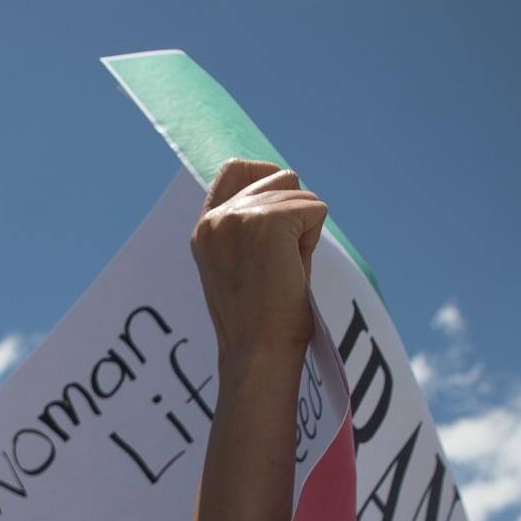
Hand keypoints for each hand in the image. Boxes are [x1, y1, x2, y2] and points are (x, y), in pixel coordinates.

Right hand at [190, 158, 330, 367]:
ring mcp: (240, 216)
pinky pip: (315, 209)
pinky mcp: (269, 221)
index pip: (235, 169)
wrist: (257, 351)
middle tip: (281, 261)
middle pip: (279, 177)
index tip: (280, 211)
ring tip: (285, 269)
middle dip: (294, 211)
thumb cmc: (257, 320)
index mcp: (206, 229)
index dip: (266, 178)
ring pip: (300, 193)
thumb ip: (251, 226)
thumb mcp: (240, 263)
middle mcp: (217, 218)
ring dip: (304, 228)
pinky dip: (313, 239)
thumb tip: (286, 185)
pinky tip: (294, 270)